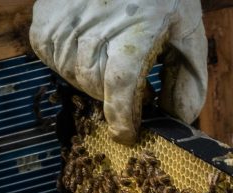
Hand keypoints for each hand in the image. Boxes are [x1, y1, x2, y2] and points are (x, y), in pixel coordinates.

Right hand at [30, 0, 207, 143]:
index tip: (125, 133)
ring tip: (109, 57)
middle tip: (129, 81)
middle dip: (113, 94)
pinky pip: (51, 59)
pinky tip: (87, 47)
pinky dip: (68, 62)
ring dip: (91, 78)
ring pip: (73, 76)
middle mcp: (96, 25)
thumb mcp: (186, 27)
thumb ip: (188, 76)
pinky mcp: (44, 20)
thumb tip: (179, 118)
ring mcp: (65, 22)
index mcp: (136, 28)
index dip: (121, 114)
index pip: (120, 83)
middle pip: (96, 86)